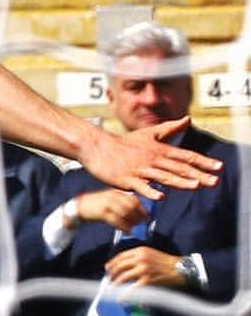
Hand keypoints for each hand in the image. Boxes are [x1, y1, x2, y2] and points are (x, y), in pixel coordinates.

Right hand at [76, 189, 148, 231]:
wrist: (77, 207)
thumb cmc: (94, 205)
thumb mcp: (107, 198)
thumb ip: (120, 201)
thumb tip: (134, 210)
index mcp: (114, 192)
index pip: (133, 199)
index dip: (142, 208)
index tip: (146, 216)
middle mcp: (112, 196)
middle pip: (132, 206)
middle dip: (139, 216)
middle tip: (142, 223)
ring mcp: (107, 203)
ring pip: (126, 213)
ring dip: (132, 222)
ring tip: (133, 227)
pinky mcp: (102, 212)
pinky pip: (118, 220)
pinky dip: (124, 227)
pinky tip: (127, 231)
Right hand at [78, 116, 220, 200]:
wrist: (97, 147)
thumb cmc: (123, 143)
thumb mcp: (148, 133)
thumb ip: (170, 128)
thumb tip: (188, 119)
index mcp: (158, 150)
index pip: (185, 156)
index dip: (203, 161)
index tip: (218, 167)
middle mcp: (152, 159)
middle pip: (178, 168)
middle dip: (198, 175)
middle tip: (214, 181)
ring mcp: (139, 170)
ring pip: (163, 177)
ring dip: (180, 181)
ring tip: (195, 186)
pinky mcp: (126, 179)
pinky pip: (140, 187)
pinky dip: (150, 191)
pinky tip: (160, 196)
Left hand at [105, 246, 182, 287]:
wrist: (181, 269)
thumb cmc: (166, 262)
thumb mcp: (150, 253)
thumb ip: (137, 257)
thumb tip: (124, 265)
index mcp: (139, 251)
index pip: (120, 256)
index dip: (112, 263)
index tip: (107, 268)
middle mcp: (140, 259)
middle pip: (119, 266)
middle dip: (112, 274)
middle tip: (109, 279)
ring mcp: (143, 269)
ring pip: (123, 277)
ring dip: (116, 284)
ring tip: (113, 288)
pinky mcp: (148, 280)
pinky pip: (132, 288)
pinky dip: (125, 294)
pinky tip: (121, 298)